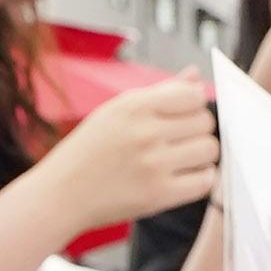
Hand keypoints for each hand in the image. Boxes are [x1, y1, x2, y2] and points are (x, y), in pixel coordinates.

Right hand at [33, 77, 219, 237]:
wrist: (61, 193)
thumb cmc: (89, 150)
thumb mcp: (116, 111)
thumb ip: (160, 92)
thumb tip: (196, 75)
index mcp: (134, 106)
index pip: (195, 96)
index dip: (194, 106)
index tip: (182, 117)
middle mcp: (145, 132)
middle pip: (206, 122)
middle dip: (198, 130)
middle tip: (179, 141)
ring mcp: (153, 164)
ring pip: (209, 150)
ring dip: (202, 155)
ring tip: (182, 159)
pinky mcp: (157, 195)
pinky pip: (204, 181)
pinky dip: (200, 179)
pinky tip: (183, 177)